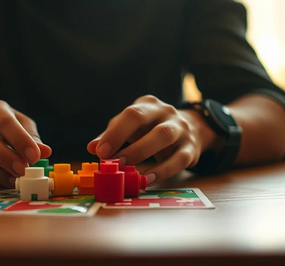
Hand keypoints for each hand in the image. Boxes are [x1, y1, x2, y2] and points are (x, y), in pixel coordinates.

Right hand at [0, 100, 51, 187]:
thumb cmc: (3, 126)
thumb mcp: (19, 123)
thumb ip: (32, 137)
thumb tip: (46, 152)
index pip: (4, 122)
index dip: (19, 139)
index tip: (35, 156)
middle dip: (5, 157)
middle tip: (23, 171)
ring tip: (14, 180)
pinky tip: (2, 183)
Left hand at [87, 95, 215, 184]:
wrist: (193, 129)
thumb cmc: (152, 129)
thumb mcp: (133, 128)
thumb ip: (112, 136)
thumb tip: (91, 148)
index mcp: (148, 105)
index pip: (130, 114)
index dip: (115, 133)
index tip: (100, 151)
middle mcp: (165, 111)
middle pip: (144, 119)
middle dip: (126, 140)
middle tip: (113, 162)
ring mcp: (181, 128)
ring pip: (164, 135)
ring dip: (143, 153)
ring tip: (129, 171)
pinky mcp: (191, 148)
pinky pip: (178, 159)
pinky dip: (163, 171)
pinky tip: (148, 179)